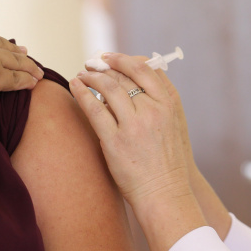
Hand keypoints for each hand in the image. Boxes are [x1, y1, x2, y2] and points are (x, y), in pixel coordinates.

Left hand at [70, 53, 191, 205]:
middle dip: (104, 66)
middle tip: (91, 64)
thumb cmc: (168, 160)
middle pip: (123, 77)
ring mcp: (134, 126)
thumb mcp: (175, 124)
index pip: (144, 69)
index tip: (110, 57)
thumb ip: (160, 100)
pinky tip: (75, 85)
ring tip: (82, 74)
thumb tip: (135, 78)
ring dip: (92, 76)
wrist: (165, 193)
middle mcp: (153, 111)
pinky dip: (82, 93)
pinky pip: (94, 109)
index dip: (124, 59)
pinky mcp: (115, 141)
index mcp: (169, 104)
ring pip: (108, 88)